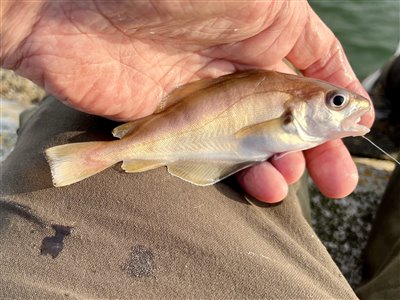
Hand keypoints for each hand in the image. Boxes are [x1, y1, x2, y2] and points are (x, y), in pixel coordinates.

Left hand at [1, 0, 373, 201]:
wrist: (73, 9)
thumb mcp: (262, 2)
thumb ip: (304, 41)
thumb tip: (343, 86)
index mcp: (258, 34)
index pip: (308, 75)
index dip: (335, 105)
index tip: (357, 131)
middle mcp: (230, 69)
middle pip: (281, 116)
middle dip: (314, 148)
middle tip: (338, 181)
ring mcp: (197, 99)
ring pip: (247, 142)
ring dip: (275, 166)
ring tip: (290, 184)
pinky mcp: (164, 125)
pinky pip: (206, 156)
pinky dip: (233, 173)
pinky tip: (260, 186)